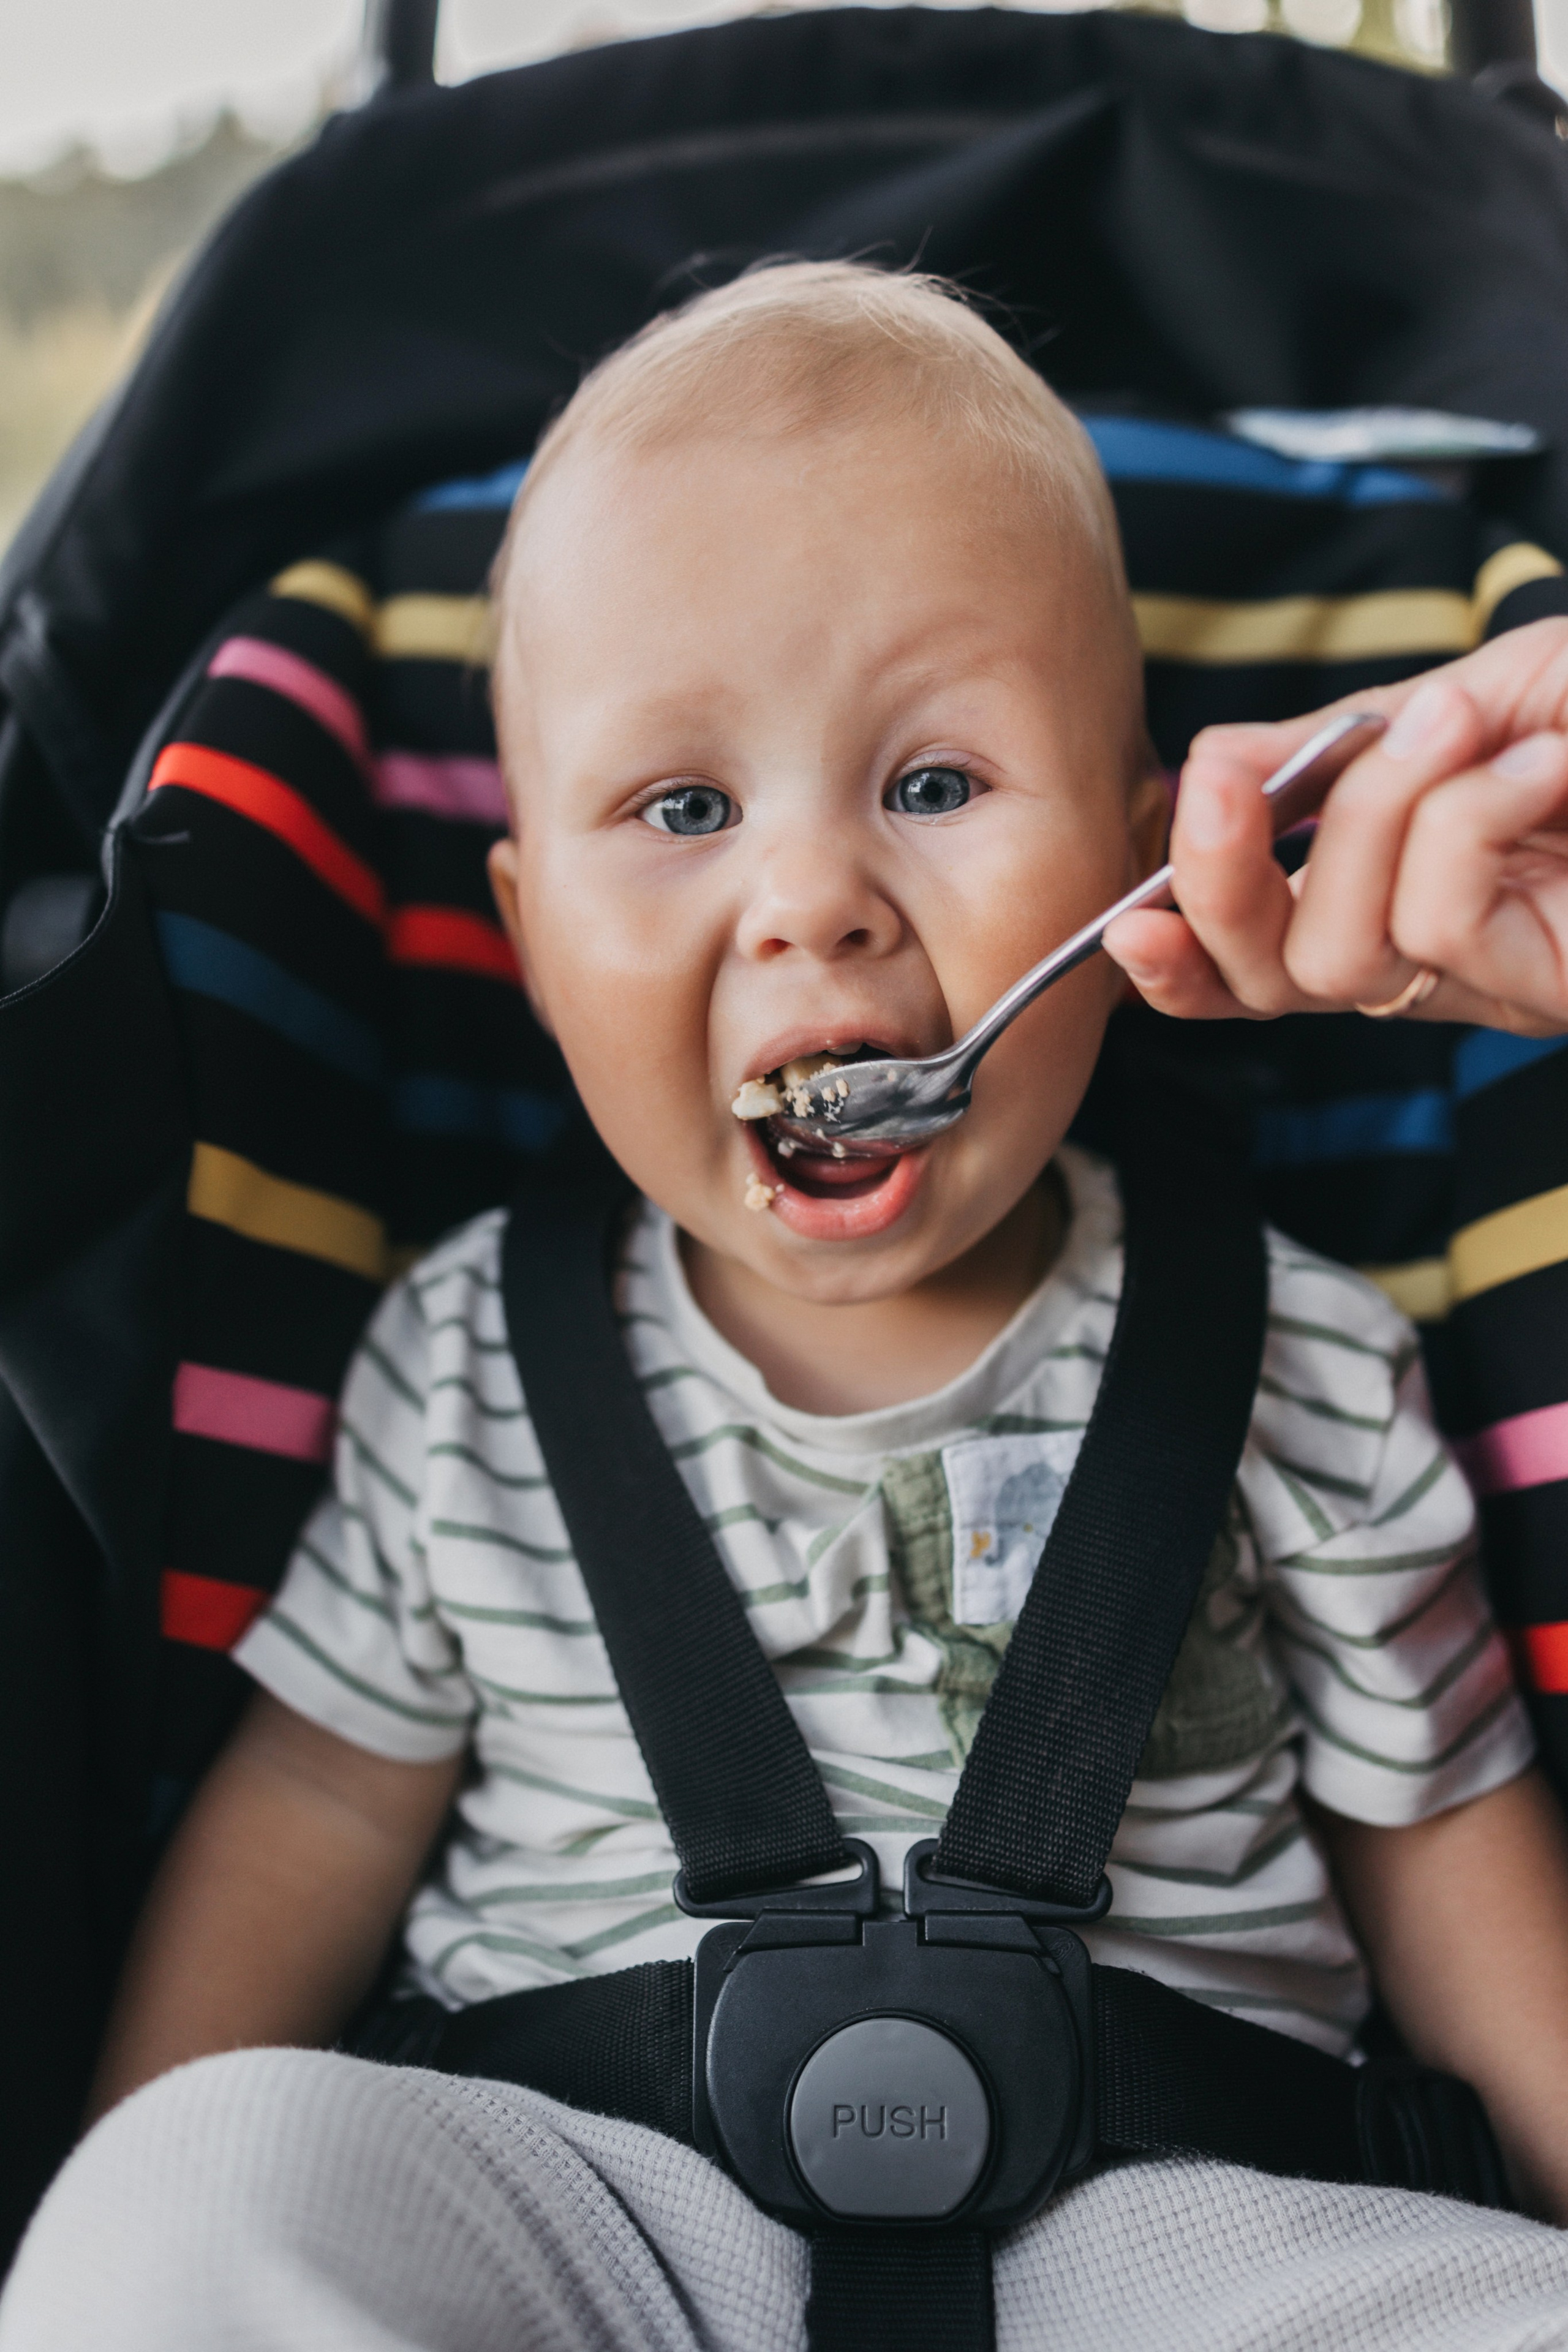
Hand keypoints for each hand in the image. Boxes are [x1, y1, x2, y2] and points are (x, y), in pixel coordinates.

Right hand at [1105, 618, 1567, 1036]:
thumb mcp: (1453, 699)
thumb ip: (1334, 742)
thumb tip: (1209, 758)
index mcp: (1397, 898)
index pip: (1258, 960)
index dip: (1181, 960)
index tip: (1127, 923)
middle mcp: (1430, 959)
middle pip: (1266, 980)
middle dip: (1218, 884)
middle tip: (1221, 782)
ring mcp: (1486, 980)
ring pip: (1334, 957)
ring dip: (1372, 814)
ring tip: (1456, 720)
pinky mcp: (1542, 989)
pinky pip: (1436, 923)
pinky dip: (1467, 816)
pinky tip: (1538, 762)